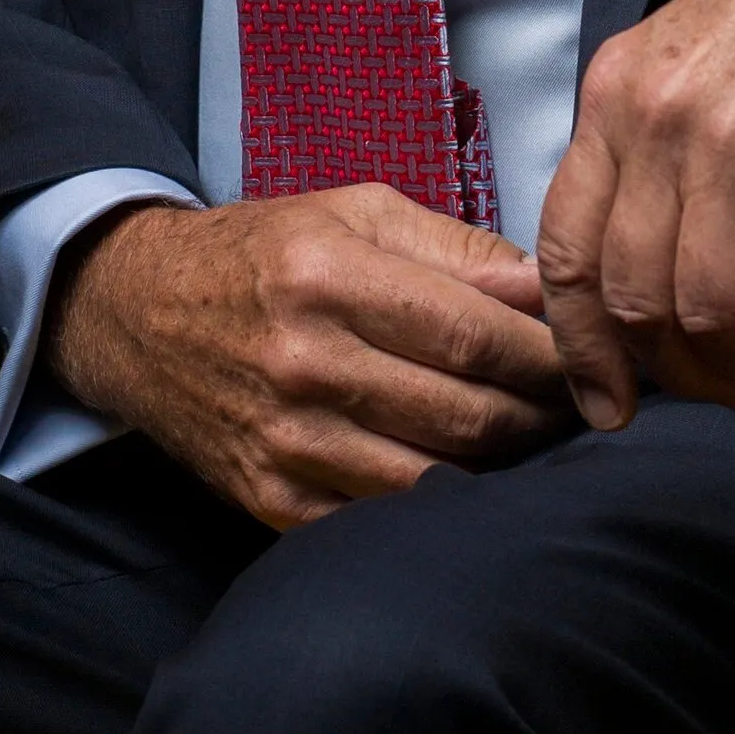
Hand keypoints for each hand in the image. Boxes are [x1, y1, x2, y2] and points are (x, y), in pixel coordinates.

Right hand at [45, 180, 572, 528]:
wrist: (139, 315)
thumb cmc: (265, 253)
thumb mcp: (354, 213)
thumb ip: (456, 248)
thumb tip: (546, 288)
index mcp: (328, 278)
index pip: (475, 335)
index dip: (551, 357)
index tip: (595, 358)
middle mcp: (304, 365)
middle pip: (466, 416)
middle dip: (543, 417)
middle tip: (586, 408)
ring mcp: (286, 442)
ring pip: (434, 479)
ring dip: (505, 469)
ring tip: (541, 442)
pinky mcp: (270, 500)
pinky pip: (381, 520)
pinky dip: (440, 509)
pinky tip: (475, 482)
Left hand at [538, 0, 734, 427]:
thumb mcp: (696, 62)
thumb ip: (658, 157)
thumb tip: (647, 289)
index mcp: (616, 90)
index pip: (564, 252)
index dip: (582, 349)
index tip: (611, 403)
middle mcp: (659, 114)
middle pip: (634, 300)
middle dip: (682, 370)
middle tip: (733, 377)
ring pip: (708, 313)